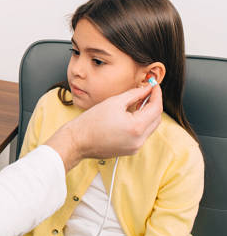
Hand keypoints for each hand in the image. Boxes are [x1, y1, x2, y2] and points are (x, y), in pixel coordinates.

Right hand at [45, 84, 162, 171]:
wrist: (78, 140)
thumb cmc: (91, 122)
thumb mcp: (114, 102)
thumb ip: (134, 94)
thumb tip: (146, 89)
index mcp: (136, 127)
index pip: (156, 108)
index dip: (156, 94)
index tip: (154, 86)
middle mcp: (139, 140)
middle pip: (156, 119)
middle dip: (154, 104)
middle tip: (147, 92)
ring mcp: (135, 147)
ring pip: (150, 127)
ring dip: (147, 114)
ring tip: (138, 102)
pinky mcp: (130, 150)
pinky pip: (141, 135)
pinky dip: (140, 124)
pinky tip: (130, 115)